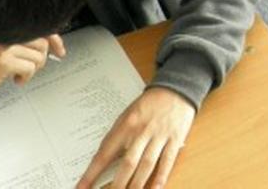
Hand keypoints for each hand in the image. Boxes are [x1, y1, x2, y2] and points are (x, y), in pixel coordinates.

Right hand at [0, 34, 65, 103]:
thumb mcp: (10, 49)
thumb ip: (29, 42)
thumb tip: (55, 45)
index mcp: (9, 27)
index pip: (40, 27)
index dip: (54, 39)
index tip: (60, 51)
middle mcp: (6, 32)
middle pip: (42, 43)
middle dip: (40, 60)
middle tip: (28, 68)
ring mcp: (5, 45)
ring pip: (38, 57)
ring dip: (32, 70)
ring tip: (19, 73)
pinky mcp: (3, 60)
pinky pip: (30, 68)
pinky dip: (26, 77)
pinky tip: (15, 79)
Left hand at [78, 87, 194, 188]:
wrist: (175, 88)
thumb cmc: (148, 104)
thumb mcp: (128, 115)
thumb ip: (118, 137)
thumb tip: (105, 161)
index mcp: (126, 125)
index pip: (105, 154)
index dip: (92, 174)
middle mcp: (142, 131)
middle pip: (128, 163)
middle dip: (118, 185)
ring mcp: (159, 135)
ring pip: (146, 164)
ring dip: (137, 185)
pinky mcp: (175, 138)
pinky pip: (167, 161)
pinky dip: (161, 177)